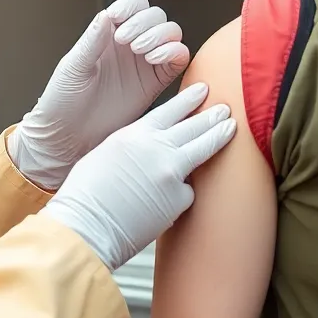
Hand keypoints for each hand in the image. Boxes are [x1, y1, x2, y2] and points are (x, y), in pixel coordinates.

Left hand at [10, 0, 189, 189]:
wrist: (68, 136)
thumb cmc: (63, 101)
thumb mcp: (74, 66)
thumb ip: (93, 40)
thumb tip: (107, 14)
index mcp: (108, 35)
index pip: (133, 6)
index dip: (131, 7)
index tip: (118, 19)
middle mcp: (129, 46)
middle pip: (156, 17)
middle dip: (146, 22)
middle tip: (127, 40)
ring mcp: (144, 64)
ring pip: (170, 35)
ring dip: (161, 35)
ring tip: (140, 50)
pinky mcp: (157, 83)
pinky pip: (178, 60)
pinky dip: (174, 52)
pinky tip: (155, 58)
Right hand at [40, 83, 235, 271]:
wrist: (87, 225)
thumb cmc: (86, 194)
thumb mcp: (107, 153)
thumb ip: (134, 145)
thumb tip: (151, 145)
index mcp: (135, 134)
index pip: (171, 110)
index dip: (189, 99)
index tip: (202, 91)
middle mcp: (157, 148)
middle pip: (194, 125)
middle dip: (212, 115)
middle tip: (225, 108)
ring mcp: (172, 172)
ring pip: (204, 148)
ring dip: (219, 135)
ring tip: (231, 128)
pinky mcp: (179, 199)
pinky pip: (189, 191)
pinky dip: (183, 192)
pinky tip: (173, 197)